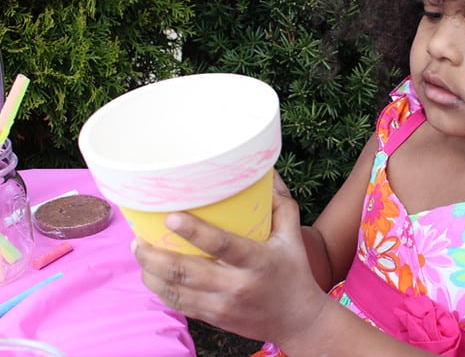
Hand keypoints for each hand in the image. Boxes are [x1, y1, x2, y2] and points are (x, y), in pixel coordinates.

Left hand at [131, 175, 328, 343]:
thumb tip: (264, 172)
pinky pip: (179, 305)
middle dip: (155, 254)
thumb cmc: (294, 272)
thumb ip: (279, 204)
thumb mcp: (293, 235)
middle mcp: (237, 285)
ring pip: (175, 291)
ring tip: (140, 251)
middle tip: (139, 237)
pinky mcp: (214, 318)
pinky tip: (151, 274)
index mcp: (258, 260)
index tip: (171, 216)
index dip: (194, 231)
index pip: (222, 245)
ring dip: (150, 272)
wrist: (298, 321)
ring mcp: (223, 306)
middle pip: (186, 271)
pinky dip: (160, 289)